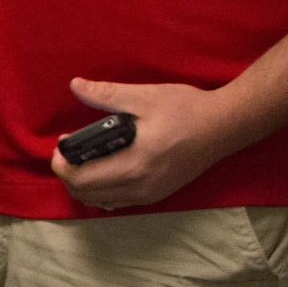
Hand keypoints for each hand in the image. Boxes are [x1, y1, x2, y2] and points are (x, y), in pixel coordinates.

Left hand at [51, 77, 233, 210]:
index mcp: (134, 164)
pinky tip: (104, 169)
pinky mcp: (157, 196)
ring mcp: (149, 195)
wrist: (226, 125)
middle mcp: (139, 187)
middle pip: (85, 194)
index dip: (62, 165)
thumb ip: (107, 94)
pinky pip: (117, 201)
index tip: (61, 146)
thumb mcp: (146, 97)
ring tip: (84, 158)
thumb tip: (76, 85)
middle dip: (69, 174)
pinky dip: (102, 190)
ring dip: (84, 184)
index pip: (81, 179)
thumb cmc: (188, 109)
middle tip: (69, 152)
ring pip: (99, 201)